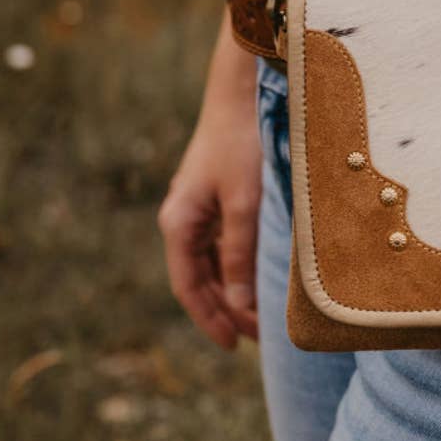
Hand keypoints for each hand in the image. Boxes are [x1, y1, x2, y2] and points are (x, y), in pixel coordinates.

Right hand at [158, 101, 261, 349]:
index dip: (211, 319)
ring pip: (211, 263)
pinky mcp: (214, 197)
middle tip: (258, 338)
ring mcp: (197, 208)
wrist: (240, 94)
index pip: (190, 288)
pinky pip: (221, 243)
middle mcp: (182, 219)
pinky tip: (258, 276)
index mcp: (179, 223)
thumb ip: (240, 253)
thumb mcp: (243, 204)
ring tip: (261, 316)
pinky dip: (237, 265)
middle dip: (226, 310)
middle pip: (199, 279)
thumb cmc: (242, 145)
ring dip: (233, 290)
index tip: (235, 345)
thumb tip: (238, 304)